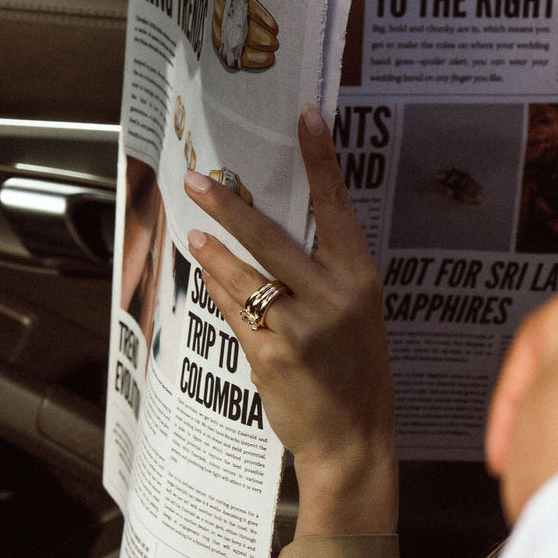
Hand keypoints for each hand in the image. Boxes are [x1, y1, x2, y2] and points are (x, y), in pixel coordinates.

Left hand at [185, 105, 396, 536]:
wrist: (353, 441)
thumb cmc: (356, 372)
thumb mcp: (357, 315)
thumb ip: (325, 274)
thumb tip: (274, 232)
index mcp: (362, 279)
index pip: (338, 207)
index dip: (322, 160)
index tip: (307, 116)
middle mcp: (334, 297)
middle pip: (272, 236)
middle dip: (230, 205)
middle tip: (200, 178)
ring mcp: (301, 327)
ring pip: (242, 274)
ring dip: (213, 251)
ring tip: (195, 232)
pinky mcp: (270, 354)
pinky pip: (234, 311)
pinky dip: (219, 292)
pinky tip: (208, 279)